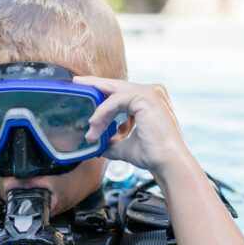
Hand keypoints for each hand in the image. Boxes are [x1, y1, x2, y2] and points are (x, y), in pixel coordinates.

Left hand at [73, 76, 187, 174]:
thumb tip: (97, 144)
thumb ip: (112, 141)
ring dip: (99, 113)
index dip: (102, 92)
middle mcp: (151, 92)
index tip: (86, 91)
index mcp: (148, 100)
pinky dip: (103, 113)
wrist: (166, 162)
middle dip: (95, 84)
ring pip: (113, 95)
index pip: (121, 92)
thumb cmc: (152, 155)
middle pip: (116, 85)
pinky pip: (115, 101)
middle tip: (76, 82)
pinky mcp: (144, 97)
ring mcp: (149, 92)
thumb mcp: (125, 145)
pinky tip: (95, 125)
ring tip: (91, 130)